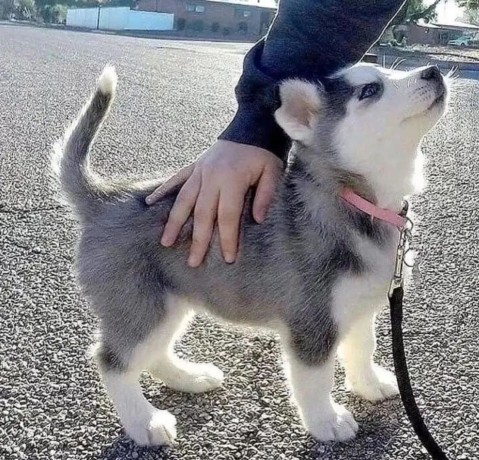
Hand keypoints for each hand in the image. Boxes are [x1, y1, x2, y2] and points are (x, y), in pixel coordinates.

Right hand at [146, 140, 281, 266]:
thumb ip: (265, 196)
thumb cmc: (264, 152)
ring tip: (165, 242)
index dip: (227, 239)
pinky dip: (163, 190)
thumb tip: (258, 220)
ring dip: (174, 222)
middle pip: (202, 214)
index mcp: (231, 180)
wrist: (252, 125)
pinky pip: (176, 179)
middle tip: (193, 262)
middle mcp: (211, 177)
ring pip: (183, 200)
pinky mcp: (195, 166)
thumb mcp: (272, 172)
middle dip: (198, 240)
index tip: (227, 258)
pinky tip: (150, 202)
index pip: (227, 216)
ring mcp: (200, 171)